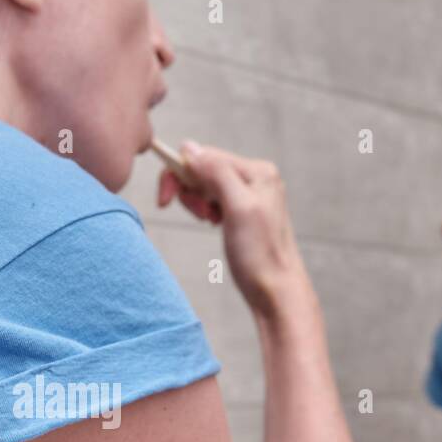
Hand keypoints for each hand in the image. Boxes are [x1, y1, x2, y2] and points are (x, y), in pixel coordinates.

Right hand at [157, 141, 308, 323]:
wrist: (276, 292)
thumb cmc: (260, 255)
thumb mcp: (237, 208)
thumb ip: (216, 173)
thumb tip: (189, 149)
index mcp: (257, 171)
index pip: (204, 155)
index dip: (179, 174)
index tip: (165, 202)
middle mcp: (255, 177)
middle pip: (204, 168)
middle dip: (191, 190)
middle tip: (202, 217)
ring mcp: (250, 194)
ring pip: (206, 184)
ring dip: (198, 202)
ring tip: (210, 222)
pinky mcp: (243, 211)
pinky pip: (214, 199)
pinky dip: (206, 210)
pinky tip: (215, 225)